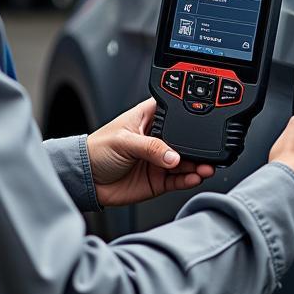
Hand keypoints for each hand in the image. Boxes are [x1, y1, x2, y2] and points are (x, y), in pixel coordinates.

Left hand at [87, 98, 215, 206]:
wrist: (86, 180)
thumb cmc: (97, 151)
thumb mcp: (123, 142)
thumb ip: (150, 148)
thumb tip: (174, 156)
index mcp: (148, 119)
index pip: (174, 112)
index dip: (188, 115)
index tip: (203, 121)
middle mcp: (157, 138)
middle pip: (185, 140)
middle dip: (198, 146)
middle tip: (208, 152)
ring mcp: (159, 160)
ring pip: (185, 162)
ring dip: (198, 165)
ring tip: (206, 168)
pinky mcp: (158, 180)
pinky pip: (179, 180)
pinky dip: (189, 180)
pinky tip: (196, 177)